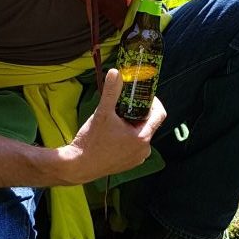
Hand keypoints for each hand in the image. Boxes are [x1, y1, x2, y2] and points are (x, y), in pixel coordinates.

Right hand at [61, 68, 165, 184]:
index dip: (153, 101)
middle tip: (124, 104)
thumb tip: (115, 72)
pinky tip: (113, 133)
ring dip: (132, 124)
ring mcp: (137, 158)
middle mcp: (144, 150)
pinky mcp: (129, 164)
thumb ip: (111, 92)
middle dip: (138, 112)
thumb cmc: (92, 142)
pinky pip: (134, 145)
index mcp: (142, 138)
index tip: (141, 94)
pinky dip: (127, 136)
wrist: (79, 166)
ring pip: (140, 134)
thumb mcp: (102, 113)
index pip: (159, 114)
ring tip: (116, 118)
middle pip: (149, 124)